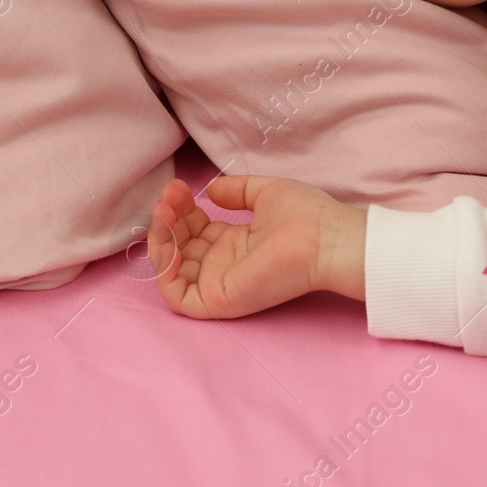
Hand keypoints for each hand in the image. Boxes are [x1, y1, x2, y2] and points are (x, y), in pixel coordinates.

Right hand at [147, 174, 366, 319]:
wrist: (325, 237)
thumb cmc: (306, 216)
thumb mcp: (264, 193)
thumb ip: (236, 191)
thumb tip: (209, 189)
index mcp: (235, 244)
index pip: (194, 231)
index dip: (181, 209)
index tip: (179, 186)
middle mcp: (224, 265)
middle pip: (180, 247)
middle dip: (168, 219)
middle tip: (170, 195)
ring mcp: (219, 283)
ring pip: (172, 270)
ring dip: (160, 238)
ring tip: (165, 210)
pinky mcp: (219, 300)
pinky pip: (177, 296)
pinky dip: (163, 270)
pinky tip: (167, 239)